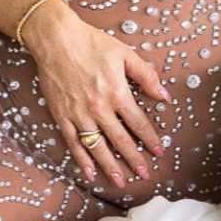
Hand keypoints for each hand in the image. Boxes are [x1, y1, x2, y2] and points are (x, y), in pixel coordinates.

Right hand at [23, 0, 168, 195]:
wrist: (56, 39)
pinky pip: (73, 142)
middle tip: (145, 174)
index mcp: (117, 93)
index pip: (139, 123)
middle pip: (121, 140)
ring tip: (120, 181)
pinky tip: (89, 172)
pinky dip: (81, 159)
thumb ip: (146, 76)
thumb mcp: (125, 54)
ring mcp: (79, 114)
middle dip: (134, 159)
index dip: (150, 139)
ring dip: (110, 166)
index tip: (159, 152)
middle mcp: (99, 109)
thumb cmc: (91, 43)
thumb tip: (164, 96)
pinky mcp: (62, 115)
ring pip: (98, 147)